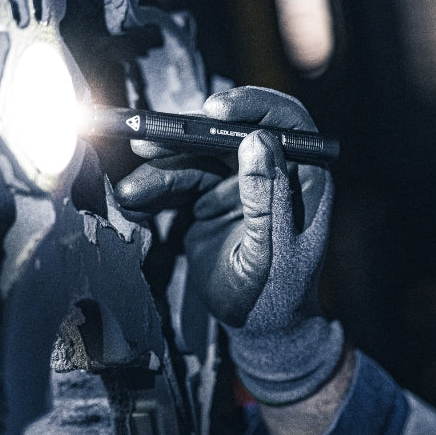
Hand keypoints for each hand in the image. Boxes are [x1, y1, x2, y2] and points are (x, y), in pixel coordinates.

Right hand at [115, 86, 342, 404]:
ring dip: (162, 166)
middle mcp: (270, 171)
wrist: (258, 329)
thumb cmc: (277, 294)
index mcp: (302, 176)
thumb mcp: (273, 249)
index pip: (286, 122)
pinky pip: (179, 181)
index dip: (254, 105)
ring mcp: (238, 183)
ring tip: (134, 190)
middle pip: (230, 131)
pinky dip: (155, 188)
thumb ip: (266, 196)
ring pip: (197, 156)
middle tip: (150, 137)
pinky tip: (134, 198)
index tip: (216, 108)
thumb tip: (259, 140)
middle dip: (188, 135)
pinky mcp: (210, 199)